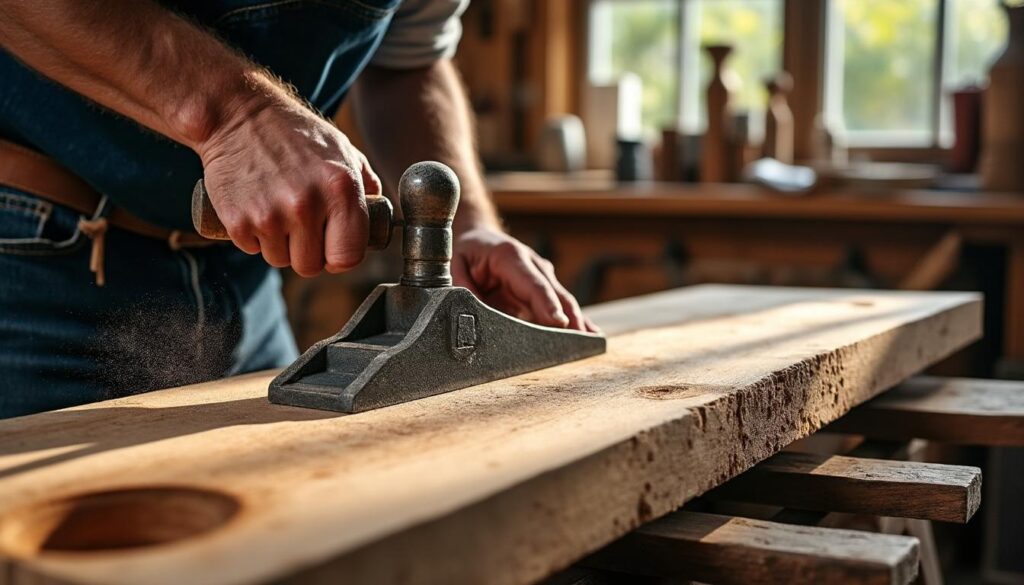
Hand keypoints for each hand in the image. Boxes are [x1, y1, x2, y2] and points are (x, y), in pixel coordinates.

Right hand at [198, 94, 380, 276]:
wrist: (237, 113)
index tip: (331, 247)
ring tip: (276, 209)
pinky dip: (253, 235)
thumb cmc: (294, 132)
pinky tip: (255, 205)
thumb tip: (379, 217)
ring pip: (280, 260)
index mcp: (341, 189)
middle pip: (311, 266)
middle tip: (300, 226)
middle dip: (307, 252)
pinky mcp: (238, 220)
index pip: (348, 257)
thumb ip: (366, 185)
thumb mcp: (342, 149)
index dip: (340, 257)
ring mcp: (270, 215)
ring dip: (279, 244)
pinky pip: (252, 249)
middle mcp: (307, 205)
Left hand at [451, 227, 597, 331]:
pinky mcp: (544, 289)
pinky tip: (590, 336)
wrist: (479, 236)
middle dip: (569, 318)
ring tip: (591, 344)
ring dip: (577, 322)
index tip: (559, 322)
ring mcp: (542, 276)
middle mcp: (533, 265)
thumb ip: (463, 288)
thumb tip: (472, 313)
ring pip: (563, 301)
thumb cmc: (468, 252)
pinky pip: (561, 307)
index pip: (533, 283)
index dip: (547, 304)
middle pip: (555, 294)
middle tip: (580, 343)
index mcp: (510, 256)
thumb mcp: (455, 265)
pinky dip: (575, 321)